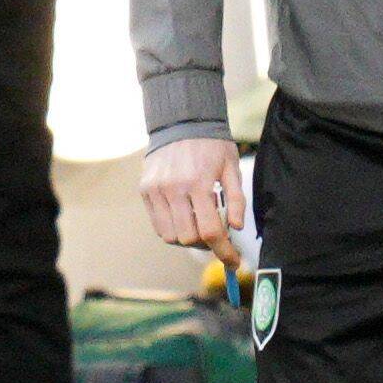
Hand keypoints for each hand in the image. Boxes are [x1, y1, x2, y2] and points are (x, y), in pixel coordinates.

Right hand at [140, 136, 244, 257]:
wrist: (180, 122)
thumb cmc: (211, 146)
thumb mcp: (231, 168)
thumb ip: (236, 199)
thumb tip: (235, 228)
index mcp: (198, 183)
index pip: (211, 231)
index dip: (225, 252)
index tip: (234, 261)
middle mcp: (173, 189)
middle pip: (189, 238)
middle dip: (206, 244)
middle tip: (216, 237)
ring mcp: (156, 190)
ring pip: (170, 235)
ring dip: (187, 239)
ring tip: (198, 225)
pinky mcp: (145, 190)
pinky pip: (157, 224)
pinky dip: (172, 229)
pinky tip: (183, 218)